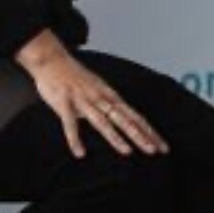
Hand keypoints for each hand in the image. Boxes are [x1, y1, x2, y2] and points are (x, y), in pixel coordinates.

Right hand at [15, 30, 168, 158]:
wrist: (51, 59)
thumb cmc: (75, 76)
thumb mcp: (98, 88)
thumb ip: (109, 104)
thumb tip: (124, 118)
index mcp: (109, 95)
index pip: (134, 115)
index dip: (149, 131)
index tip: (162, 146)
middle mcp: (100, 97)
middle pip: (124, 119)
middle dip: (140, 135)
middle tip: (155, 150)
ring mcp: (82, 100)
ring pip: (102, 121)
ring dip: (116, 137)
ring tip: (128, 152)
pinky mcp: (64, 103)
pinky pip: (69, 123)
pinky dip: (75, 138)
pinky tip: (80, 153)